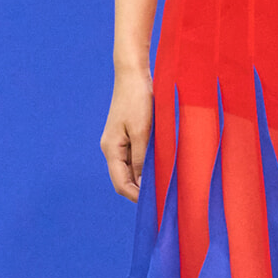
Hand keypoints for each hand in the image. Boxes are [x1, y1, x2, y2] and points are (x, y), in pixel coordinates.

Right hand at [100, 70, 153, 200]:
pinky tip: (163, 165)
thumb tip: (143, 183)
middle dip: (142, 190)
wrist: (133, 73)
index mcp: (111, 149)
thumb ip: (142, 158)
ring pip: (132, 168)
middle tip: (164, 197)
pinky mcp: (129, 134)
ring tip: (166, 183)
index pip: (121, 184)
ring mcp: (120, 141)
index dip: (136, 197)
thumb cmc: (137, 100)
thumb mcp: (142, 131)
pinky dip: (148, 164)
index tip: (156, 204)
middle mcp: (112, 148)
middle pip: (125, 179)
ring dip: (146, 177)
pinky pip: (137, 156)